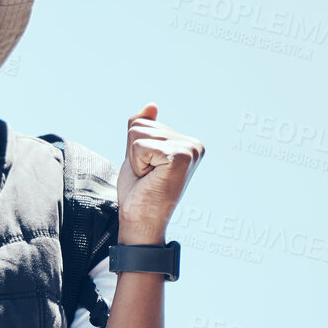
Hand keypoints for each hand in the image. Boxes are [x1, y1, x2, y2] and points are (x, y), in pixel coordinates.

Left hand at [116, 103, 204, 242]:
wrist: (140, 221)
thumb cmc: (139, 192)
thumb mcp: (138, 155)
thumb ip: (144, 129)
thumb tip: (151, 105)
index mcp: (187, 143)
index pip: (144, 123)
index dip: (135, 149)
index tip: (148, 171)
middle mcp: (193, 144)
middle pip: (140, 125)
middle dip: (134, 153)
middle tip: (147, 176)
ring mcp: (189, 149)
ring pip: (137, 133)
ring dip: (134, 159)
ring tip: (148, 178)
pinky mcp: (180, 156)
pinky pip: (139, 145)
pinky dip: (136, 163)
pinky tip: (150, 179)